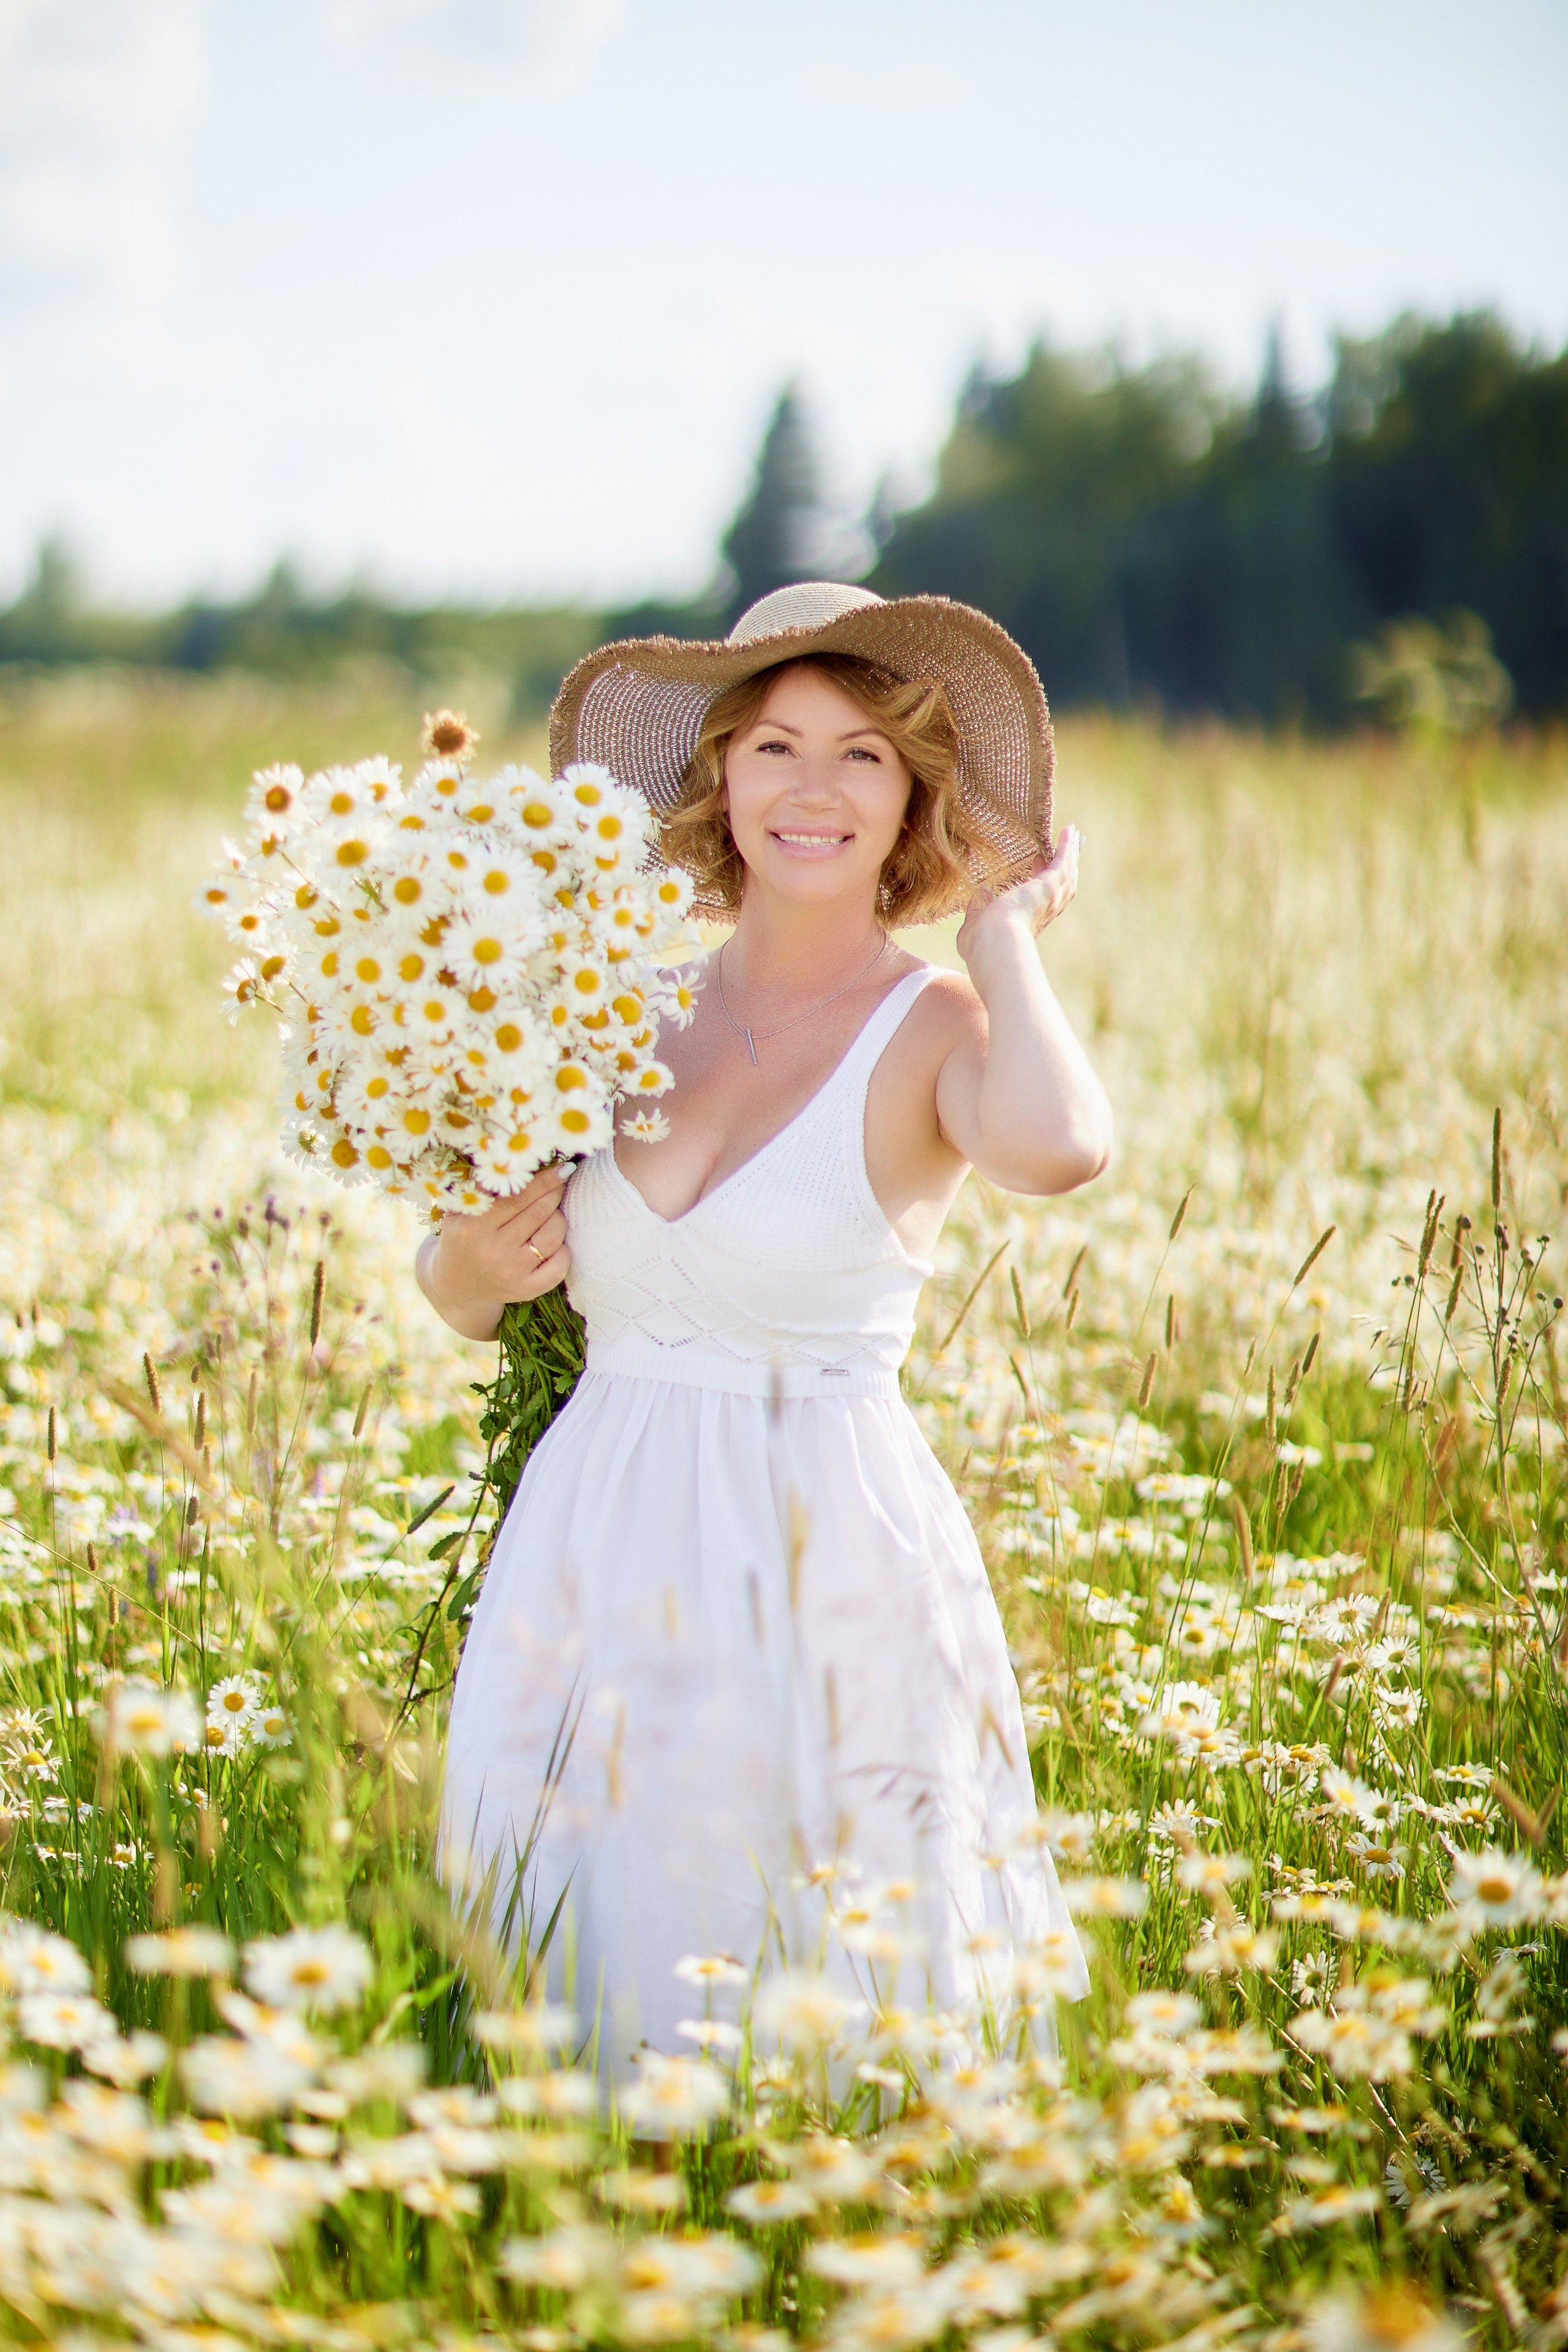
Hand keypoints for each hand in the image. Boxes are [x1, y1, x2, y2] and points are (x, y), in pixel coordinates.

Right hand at [420, 1167, 568, 1338]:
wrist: (455, 1287)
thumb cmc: (462, 1239)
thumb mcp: (458, 1213)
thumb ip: (480, 1188)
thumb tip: (513, 1161)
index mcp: (473, 1227)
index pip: (516, 1197)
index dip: (543, 1180)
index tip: (562, 1167)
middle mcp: (493, 1251)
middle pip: (538, 1213)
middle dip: (555, 1192)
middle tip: (561, 1180)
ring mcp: (511, 1272)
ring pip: (552, 1236)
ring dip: (558, 1219)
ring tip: (551, 1212)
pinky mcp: (525, 1290)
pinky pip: (559, 1266)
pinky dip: (563, 1251)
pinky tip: (555, 1242)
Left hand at [955, 823, 1081, 968]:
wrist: (994, 941)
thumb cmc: (982, 940)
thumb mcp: (977, 921)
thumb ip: (978, 908)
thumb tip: (981, 892)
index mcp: (1029, 920)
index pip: (1041, 896)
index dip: (1040, 877)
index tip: (1036, 860)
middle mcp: (1045, 911)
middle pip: (1062, 884)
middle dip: (1066, 864)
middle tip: (1069, 845)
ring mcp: (1051, 899)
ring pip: (1067, 872)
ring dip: (1071, 853)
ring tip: (1072, 834)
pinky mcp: (1051, 886)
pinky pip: (1063, 861)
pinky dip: (1067, 846)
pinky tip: (1067, 831)